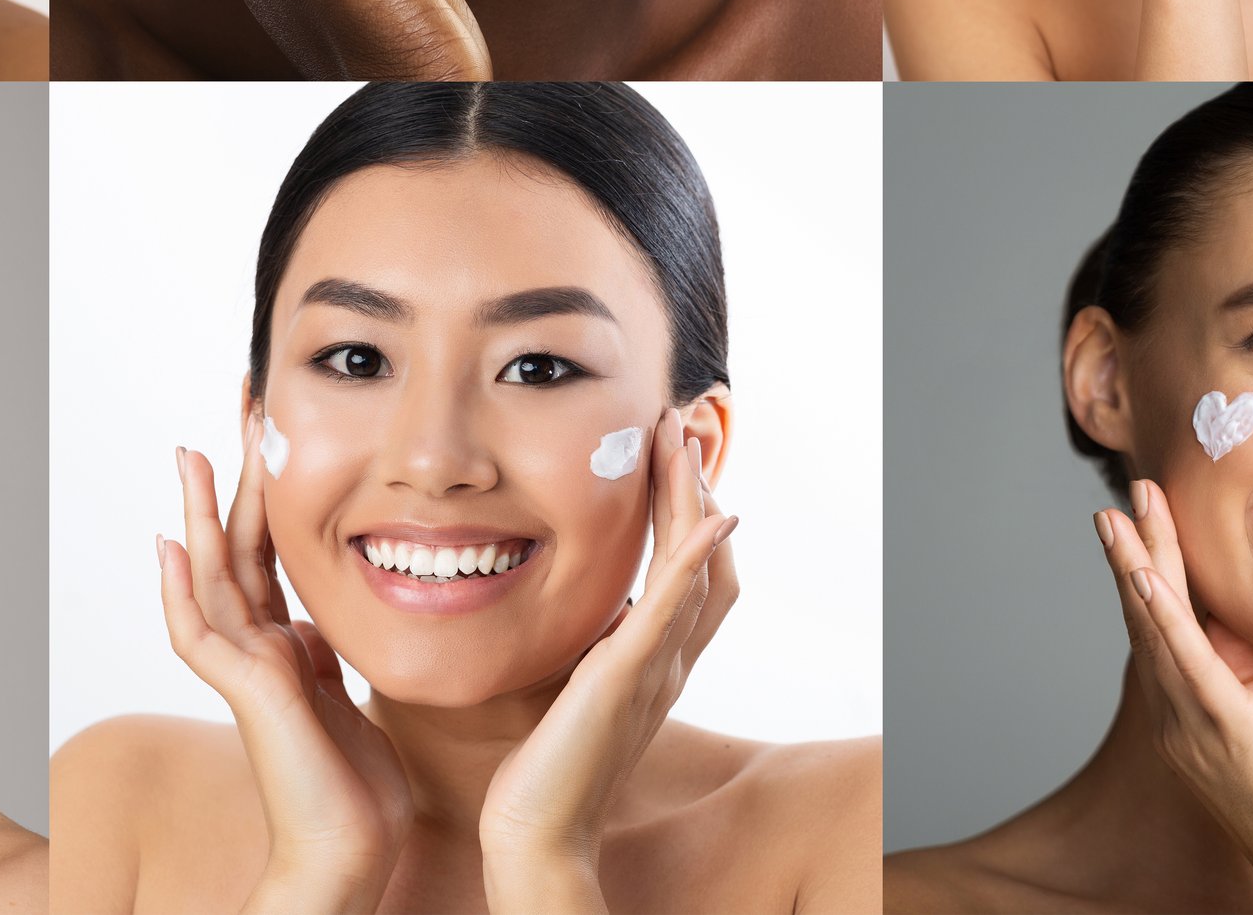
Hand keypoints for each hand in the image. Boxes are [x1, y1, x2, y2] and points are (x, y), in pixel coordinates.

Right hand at [157, 419, 412, 911]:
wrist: (351, 851)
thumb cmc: (360, 786)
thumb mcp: (352, 692)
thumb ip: (328, 651)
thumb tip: (321, 617)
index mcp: (287, 644)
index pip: (269, 550)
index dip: (266, 491)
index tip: (269, 431)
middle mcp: (259, 649)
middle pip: (235, 547)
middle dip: (231, 478)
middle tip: (235, 408)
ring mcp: (247, 671)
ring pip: (212, 577)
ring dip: (199, 514)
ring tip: (190, 455)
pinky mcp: (249, 695)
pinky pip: (201, 636)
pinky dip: (181, 591)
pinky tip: (169, 546)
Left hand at [479, 408, 738, 873]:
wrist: (537, 828)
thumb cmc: (543, 766)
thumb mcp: (574, 687)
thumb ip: (591, 648)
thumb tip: (585, 610)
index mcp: (653, 661)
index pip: (692, 574)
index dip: (691, 514)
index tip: (670, 457)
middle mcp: (668, 661)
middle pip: (707, 559)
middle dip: (696, 488)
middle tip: (679, 425)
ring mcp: (655, 668)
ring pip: (696, 568)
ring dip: (694, 500)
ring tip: (682, 442)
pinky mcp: (628, 675)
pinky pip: (674, 607)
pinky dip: (696, 558)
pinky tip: (714, 517)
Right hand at [1096, 479, 1252, 906]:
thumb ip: (1242, 677)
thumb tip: (1230, 627)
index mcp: (1182, 715)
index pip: (1157, 632)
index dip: (1144, 576)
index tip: (1137, 526)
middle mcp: (1173, 715)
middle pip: (1145, 620)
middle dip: (1131, 556)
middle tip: (1114, 502)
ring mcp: (1193, 721)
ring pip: (1157, 628)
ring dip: (1138, 565)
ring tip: (1121, 516)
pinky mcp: (1225, 725)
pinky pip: (1187, 661)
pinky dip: (1163, 614)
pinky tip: (1148, 577)